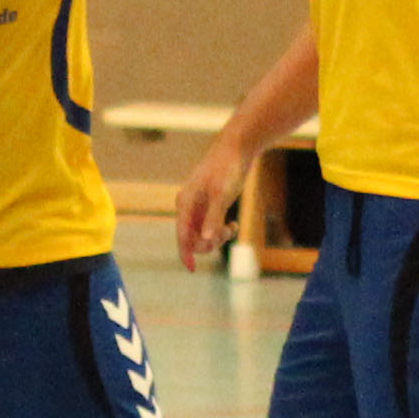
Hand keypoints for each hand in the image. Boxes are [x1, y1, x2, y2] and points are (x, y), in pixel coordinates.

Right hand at [173, 142, 249, 271]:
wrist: (237, 148)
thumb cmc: (227, 169)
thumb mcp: (222, 195)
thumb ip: (213, 218)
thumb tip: (205, 240)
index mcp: (185, 203)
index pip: (181, 234)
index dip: (185, 253)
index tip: (192, 270)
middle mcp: (188, 205)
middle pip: (192, 237)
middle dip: (209, 241)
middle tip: (227, 232)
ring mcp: (198, 205)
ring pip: (202, 232)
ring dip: (217, 237)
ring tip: (231, 228)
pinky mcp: (209, 203)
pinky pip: (210, 226)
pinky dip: (221, 230)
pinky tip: (233, 225)